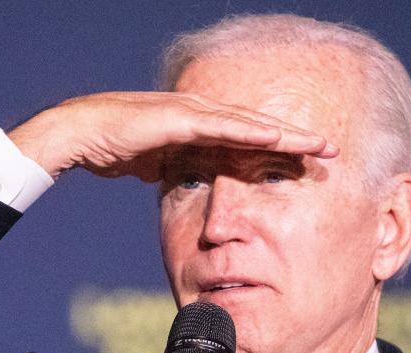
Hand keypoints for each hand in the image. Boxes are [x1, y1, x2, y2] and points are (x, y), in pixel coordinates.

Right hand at [7, 91, 337, 178]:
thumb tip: (185, 180)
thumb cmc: (110, 148)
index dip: (281, 148)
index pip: (248, 139)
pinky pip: (219, 126)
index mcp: (197, 129)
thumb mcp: (152, 164)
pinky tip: (276, 134)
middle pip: (258, 127)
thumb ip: (174, 167)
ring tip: (318, 143)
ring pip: (248, 123)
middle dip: (296, 138)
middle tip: (333, 149)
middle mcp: (199, 116)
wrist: (76, 135)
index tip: (311, 163)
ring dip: (285, 133)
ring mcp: (189, 114)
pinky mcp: (176, 118)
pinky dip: (249, 130)